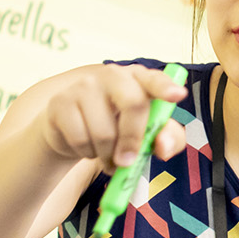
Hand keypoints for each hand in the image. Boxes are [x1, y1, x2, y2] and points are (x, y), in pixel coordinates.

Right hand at [35, 65, 188, 174]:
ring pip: (104, 132)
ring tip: (106, 154)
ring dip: (106, 154)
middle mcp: (112, 75)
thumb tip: (163, 147)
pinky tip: (87, 146)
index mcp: (138, 78)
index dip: (165, 87)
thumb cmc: (117, 129)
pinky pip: (80, 138)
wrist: (71, 131)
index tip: (177, 96)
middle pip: (133, 104)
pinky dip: (86, 152)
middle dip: (133, 139)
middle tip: (127, 162)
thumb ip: (166, 139)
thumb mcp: (146, 134)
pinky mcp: (60, 102)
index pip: (154, 78)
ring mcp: (84, 85)